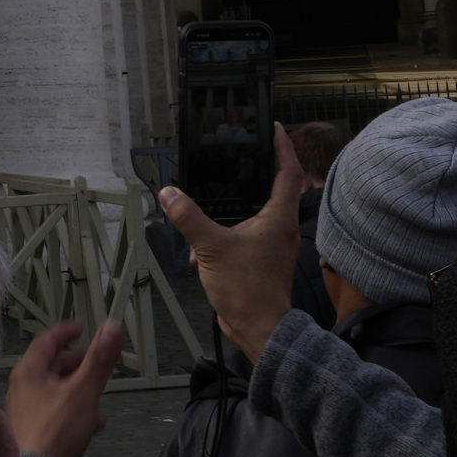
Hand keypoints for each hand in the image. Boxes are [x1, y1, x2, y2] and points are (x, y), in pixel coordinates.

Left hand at [4, 319, 123, 456]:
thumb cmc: (57, 431)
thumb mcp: (84, 391)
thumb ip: (99, 360)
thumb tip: (111, 329)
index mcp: (28, 372)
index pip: (46, 341)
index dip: (66, 332)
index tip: (81, 327)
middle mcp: (21, 387)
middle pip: (51, 366)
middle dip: (77, 363)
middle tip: (96, 362)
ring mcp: (24, 409)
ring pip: (56, 389)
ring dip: (79, 389)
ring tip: (99, 395)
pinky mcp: (32, 428)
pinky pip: (55, 410)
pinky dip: (74, 409)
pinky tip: (93, 423)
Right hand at [159, 124, 302, 360]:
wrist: (259, 328)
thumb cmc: (248, 287)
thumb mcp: (212, 247)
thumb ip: (189, 218)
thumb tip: (168, 192)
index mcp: (278, 218)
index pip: (288, 173)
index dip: (283, 148)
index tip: (275, 128)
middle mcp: (280, 228)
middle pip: (275, 189)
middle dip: (260, 169)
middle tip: (243, 150)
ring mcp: (271, 245)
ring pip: (258, 213)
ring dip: (237, 202)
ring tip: (217, 190)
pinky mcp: (259, 260)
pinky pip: (245, 234)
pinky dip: (226, 229)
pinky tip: (201, 240)